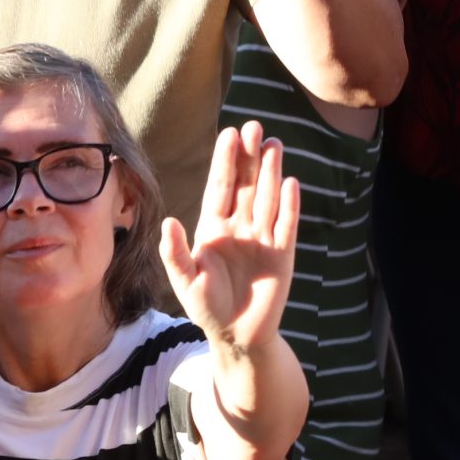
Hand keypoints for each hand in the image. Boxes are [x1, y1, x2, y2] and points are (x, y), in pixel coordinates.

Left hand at [160, 121, 299, 360]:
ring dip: (271, 172)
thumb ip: (175, 253)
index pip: (219, 187)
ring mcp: (262, 238)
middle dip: (249, 157)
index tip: (229, 134)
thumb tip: (168, 222)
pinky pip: (286, 225)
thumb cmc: (206, 305)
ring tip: (274, 144)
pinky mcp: (282, 255)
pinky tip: (290, 183)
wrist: (236, 334)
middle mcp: (238, 227)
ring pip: (267, 198)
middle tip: (254, 126)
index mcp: (212, 228)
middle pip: (245, 185)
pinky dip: (288, 205)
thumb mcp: (185, 280)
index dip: (224, 161)